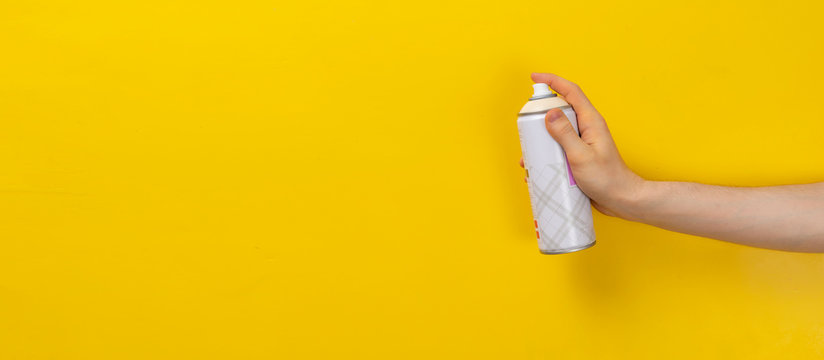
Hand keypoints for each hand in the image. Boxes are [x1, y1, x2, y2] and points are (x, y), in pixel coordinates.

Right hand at [520, 73, 645, 218]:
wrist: (621, 200)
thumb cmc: (607, 179)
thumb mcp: (581, 156)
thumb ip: (565, 134)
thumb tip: (550, 112)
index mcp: (591, 121)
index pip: (570, 92)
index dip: (552, 81)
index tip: (534, 78)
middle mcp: (586, 128)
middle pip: (560, 111)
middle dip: (540, 116)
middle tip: (526, 126)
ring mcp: (582, 142)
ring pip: (556, 132)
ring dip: (541, 140)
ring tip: (529, 156)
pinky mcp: (578, 155)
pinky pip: (558, 148)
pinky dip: (546, 155)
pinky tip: (538, 169)